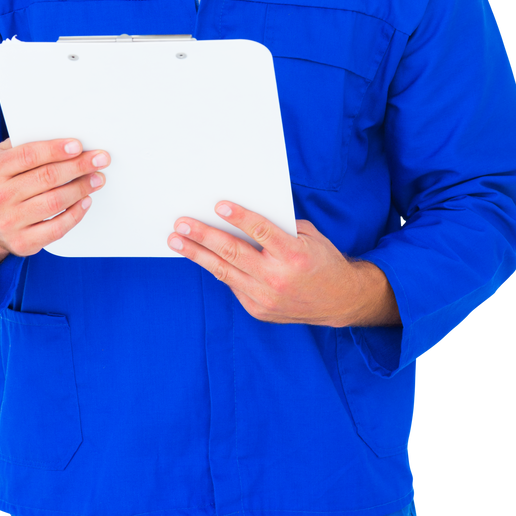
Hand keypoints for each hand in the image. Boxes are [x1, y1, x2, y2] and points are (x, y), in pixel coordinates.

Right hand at [0, 137, 110, 257]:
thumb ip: (22, 146)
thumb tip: (62, 138)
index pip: (29, 156)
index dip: (56, 149)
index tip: (78, 146)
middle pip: (46, 178)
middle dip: (78, 167)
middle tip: (99, 160)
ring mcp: (9, 222)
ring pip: (55, 202)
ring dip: (81, 188)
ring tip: (97, 179)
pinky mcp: (22, 242)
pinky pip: (57, 228)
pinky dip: (76, 214)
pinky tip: (86, 201)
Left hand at [167, 202, 393, 326]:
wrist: (338, 301)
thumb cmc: (322, 260)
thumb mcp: (308, 236)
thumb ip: (279, 227)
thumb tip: (242, 216)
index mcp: (294, 255)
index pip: (261, 232)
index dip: (239, 217)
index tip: (218, 205)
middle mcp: (277, 278)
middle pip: (232, 252)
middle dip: (203, 236)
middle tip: (181, 224)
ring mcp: (265, 297)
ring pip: (223, 271)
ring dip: (197, 254)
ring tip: (177, 241)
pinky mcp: (258, 309)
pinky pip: (232, 284)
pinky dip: (217, 268)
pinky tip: (200, 256)